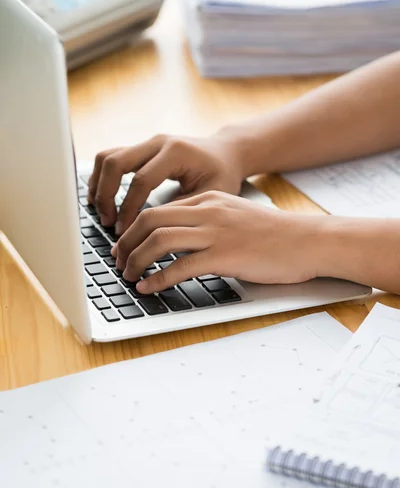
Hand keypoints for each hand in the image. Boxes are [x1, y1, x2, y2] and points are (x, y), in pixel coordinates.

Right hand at [88, 130, 246, 234]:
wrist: (226, 153)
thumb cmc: (222, 174)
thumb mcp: (209, 195)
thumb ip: (180, 210)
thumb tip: (150, 232)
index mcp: (176, 151)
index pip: (141, 181)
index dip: (129, 209)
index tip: (125, 232)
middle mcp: (157, 142)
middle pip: (115, 162)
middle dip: (106, 195)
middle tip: (108, 223)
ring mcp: (147, 143)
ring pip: (107, 157)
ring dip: (98, 186)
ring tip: (102, 213)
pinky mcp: (141, 148)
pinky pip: (111, 158)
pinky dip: (102, 178)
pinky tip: (101, 200)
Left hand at [111, 191, 325, 293]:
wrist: (308, 241)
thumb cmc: (274, 234)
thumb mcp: (234, 216)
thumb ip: (205, 221)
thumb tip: (175, 239)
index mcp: (208, 199)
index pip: (158, 209)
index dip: (133, 228)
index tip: (123, 245)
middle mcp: (208, 211)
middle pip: (150, 219)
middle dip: (126, 242)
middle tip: (118, 260)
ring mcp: (216, 232)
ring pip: (159, 240)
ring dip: (136, 259)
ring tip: (128, 275)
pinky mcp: (225, 256)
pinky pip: (180, 266)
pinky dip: (158, 278)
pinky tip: (149, 288)